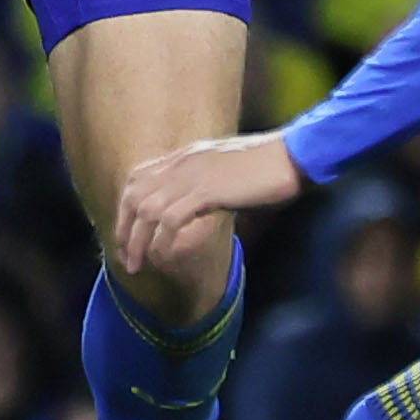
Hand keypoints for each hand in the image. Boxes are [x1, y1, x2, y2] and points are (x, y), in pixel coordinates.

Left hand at [112, 133, 305, 278]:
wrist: (295, 154)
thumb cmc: (269, 166)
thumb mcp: (226, 170)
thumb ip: (205, 183)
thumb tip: (196, 206)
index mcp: (184, 156)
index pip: (137, 178)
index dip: (125, 209)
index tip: (125, 234)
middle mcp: (182, 163)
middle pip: (134, 196)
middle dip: (124, 230)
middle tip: (126, 259)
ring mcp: (193, 175)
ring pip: (147, 210)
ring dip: (137, 241)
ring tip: (138, 265)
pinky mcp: (208, 190)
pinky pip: (171, 218)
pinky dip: (162, 240)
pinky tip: (165, 256)